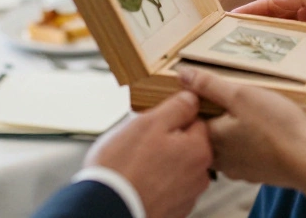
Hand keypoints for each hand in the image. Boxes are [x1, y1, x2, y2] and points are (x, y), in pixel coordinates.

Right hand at [84, 91, 212, 217]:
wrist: (106, 209)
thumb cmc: (124, 167)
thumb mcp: (150, 123)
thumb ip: (177, 107)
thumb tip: (192, 98)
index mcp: (199, 150)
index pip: (194, 120)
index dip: (172, 117)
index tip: (153, 123)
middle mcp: (199, 175)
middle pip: (185, 145)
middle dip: (165, 141)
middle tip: (139, 144)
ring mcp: (187, 197)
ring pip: (175, 167)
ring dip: (160, 163)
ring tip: (135, 166)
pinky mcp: (173, 211)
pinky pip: (166, 188)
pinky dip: (155, 184)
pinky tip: (137, 182)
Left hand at [178, 66, 305, 188]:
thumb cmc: (276, 126)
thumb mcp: (241, 94)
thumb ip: (210, 85)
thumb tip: (182, 74)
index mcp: (210, 137)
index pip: (190, 118)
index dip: (198, 101)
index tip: (214, 90)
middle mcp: (218, 158)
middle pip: (207, 132)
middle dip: (216, 116)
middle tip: (235, 99)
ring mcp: (237, 169)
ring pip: (225, 145)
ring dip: (233, 131)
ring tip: (251, 114)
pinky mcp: (255, 174)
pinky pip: (243, 155)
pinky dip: (249, 144)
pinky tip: (263, 133)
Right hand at [236, 0, 305, 75]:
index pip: (275, 6)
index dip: (253, 10)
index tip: (230, 17)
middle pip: (276, 27)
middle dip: (255, 33)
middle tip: (232, 41)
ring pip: (287, 47)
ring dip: (270, 51)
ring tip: (247, 58)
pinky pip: (303, 64)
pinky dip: (289, 67)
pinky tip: (274, 73)